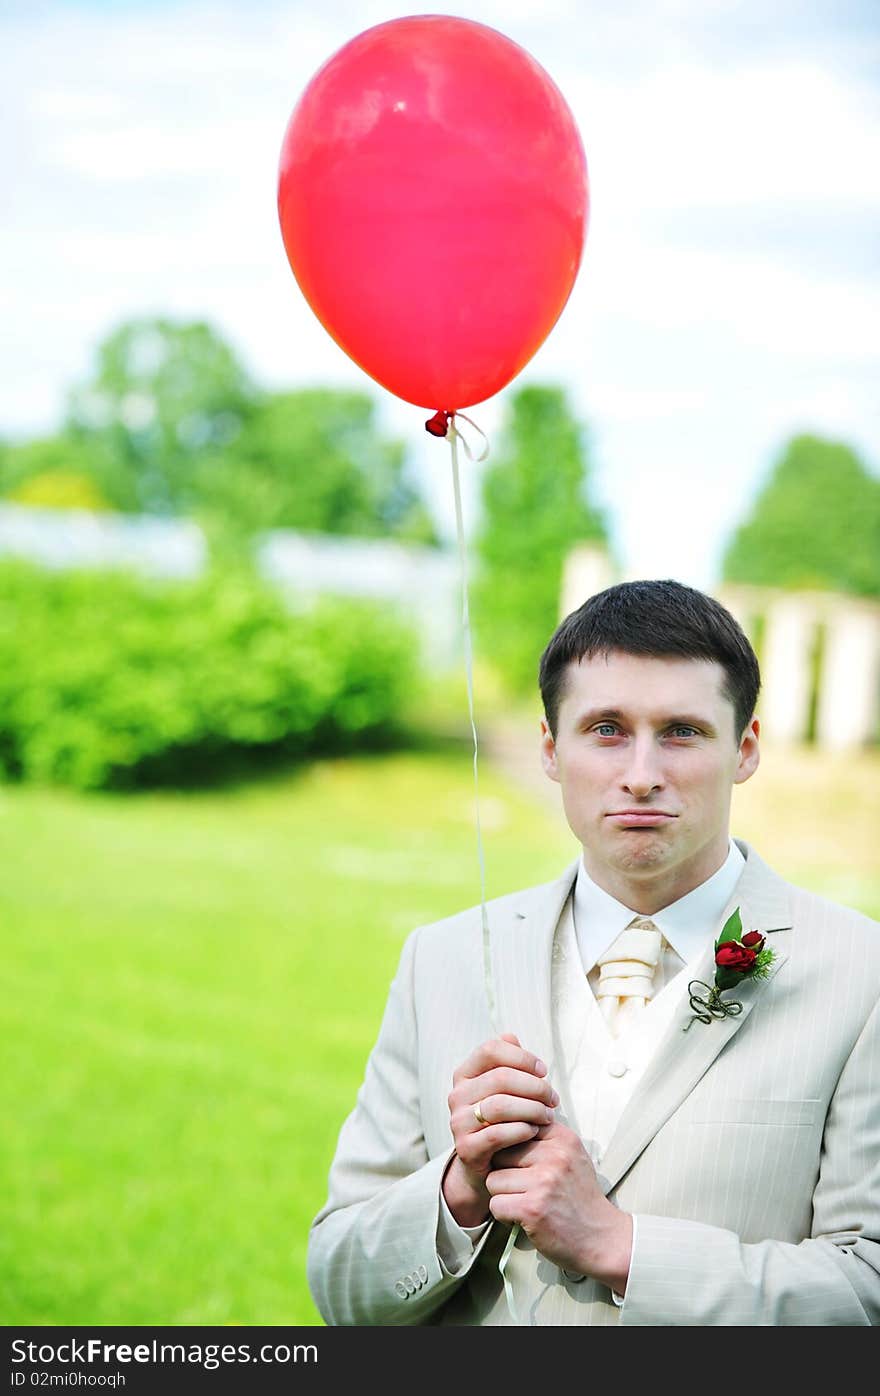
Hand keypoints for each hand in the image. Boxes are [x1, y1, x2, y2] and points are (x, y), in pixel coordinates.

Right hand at [442, 1033, 559, 1227]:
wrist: (488, 1165)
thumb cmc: (502, 1120)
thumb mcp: (504, 1090)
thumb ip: (508, 1062)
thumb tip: (511, 1037)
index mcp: (465, 1074)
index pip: (491, 1049)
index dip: (522, 1057)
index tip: (543, 1071)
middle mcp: (456, 1095)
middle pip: (500, 1078)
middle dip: (534, 1086)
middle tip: (553, 1098)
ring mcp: (458, 1122)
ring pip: (500, 1105)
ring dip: (532, 1109)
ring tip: (548, 1115)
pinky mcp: (465, 1148)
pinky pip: (498, 1134)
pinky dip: (522, 1130)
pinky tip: (534, 1131)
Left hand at [485, 1121, 632, 1292]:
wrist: (601, 1238)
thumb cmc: (581, 1199)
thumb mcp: (572, 1156)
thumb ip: (546, 1138)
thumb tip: (510, 1123)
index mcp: (563, 1138)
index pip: (516, 1127)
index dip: (512, 1149)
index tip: (521, 1164)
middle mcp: (555, 1156)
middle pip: (500, 1153)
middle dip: (505, 1173)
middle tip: (523, 1189)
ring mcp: (544, 1182)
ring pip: (493, 1180)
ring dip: (503, 1196)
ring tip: (523, 1202)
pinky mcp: (532, 1208)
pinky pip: (495, 1204)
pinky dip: (504, 1215)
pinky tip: (522, 1217)